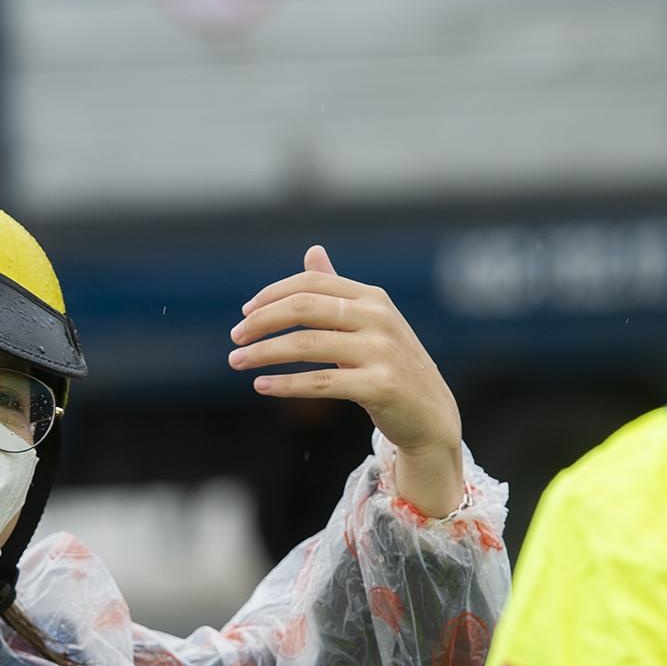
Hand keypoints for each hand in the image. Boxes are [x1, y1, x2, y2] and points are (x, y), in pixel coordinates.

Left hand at [232, 246, 465, 516]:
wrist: (430, 414)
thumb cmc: (391, 365)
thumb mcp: (368, 323)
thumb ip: (338, 290)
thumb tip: (312, 251)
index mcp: (372, 297)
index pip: (310, 284)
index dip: (272, 295)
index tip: (245, 313)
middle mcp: (378, 318)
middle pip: (304, 308)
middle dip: (262, 321)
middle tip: (235, 338)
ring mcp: (381, 351)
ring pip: (307, 345)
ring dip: (265, 353)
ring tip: (238, 362)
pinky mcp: (380, 386)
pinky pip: (321, 382)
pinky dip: (286, 383)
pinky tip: (262, 385)